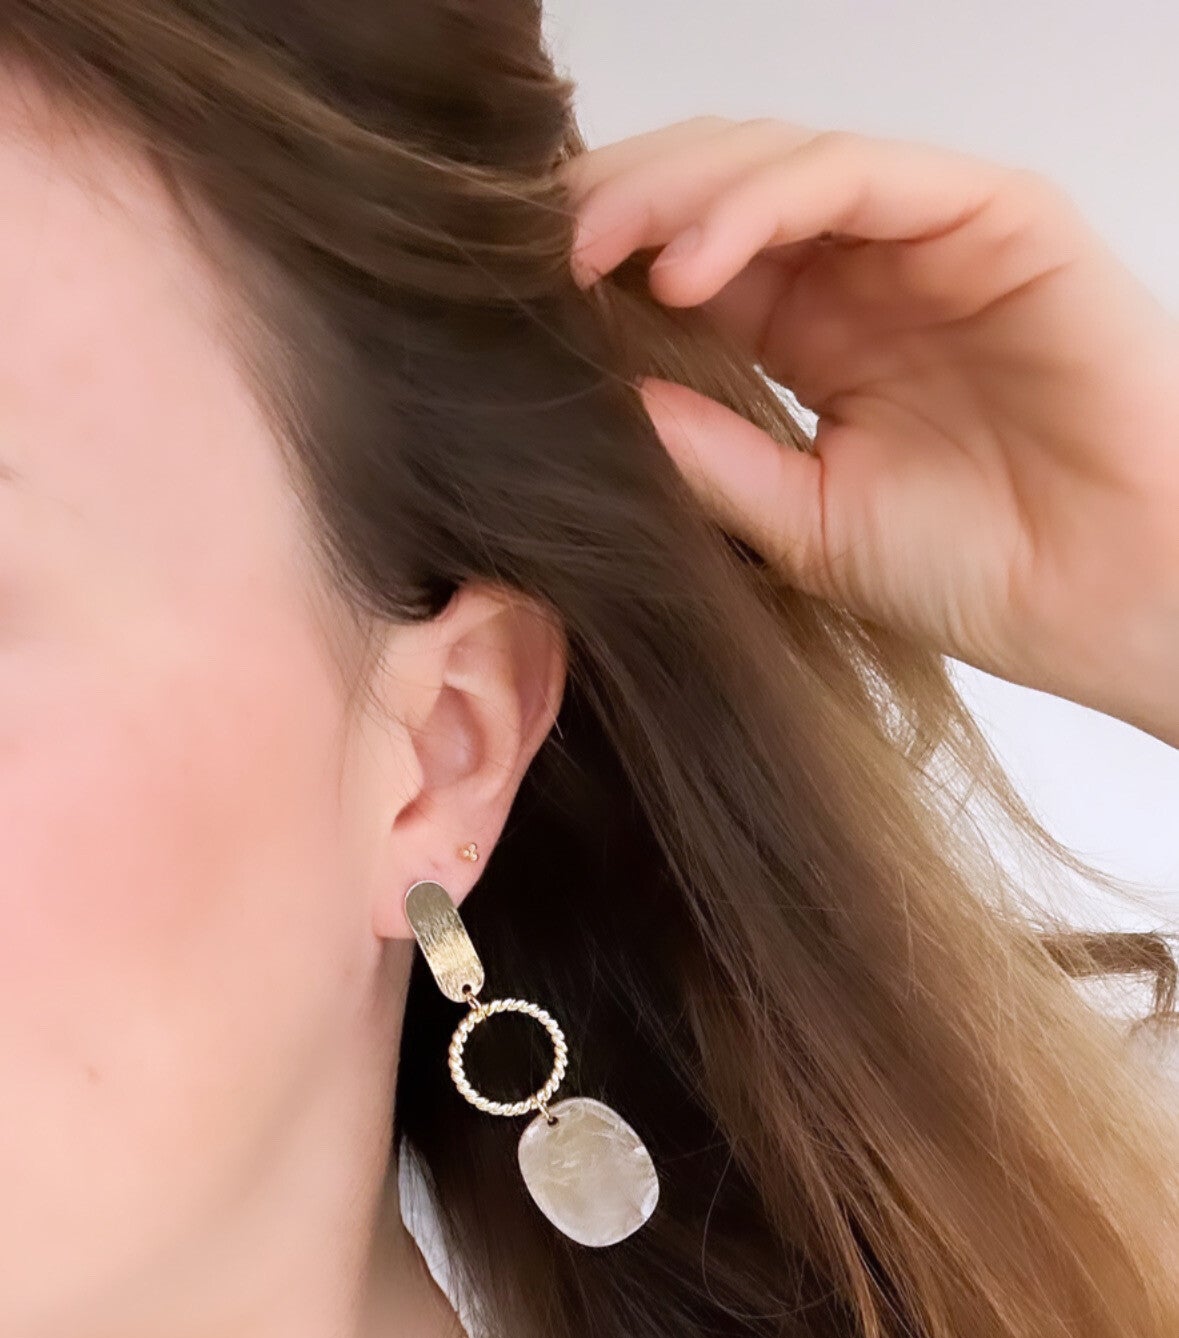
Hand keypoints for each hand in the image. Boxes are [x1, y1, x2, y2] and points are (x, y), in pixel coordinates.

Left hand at [565, 119, 1178, 744]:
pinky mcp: (992, 212)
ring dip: (667, 196)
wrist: (1109, 602)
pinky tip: (686, 265)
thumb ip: (708, 457)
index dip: (600, 268)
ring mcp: (926, 234)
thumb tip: (594, 403)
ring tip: (587, 254)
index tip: (509, 306)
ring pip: (772, 163)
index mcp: (815, 335)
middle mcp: (862, 270)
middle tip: (520, 256)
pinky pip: (858, 175)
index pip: (686, 263)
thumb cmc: (982, 573)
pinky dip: (761, 206)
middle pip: (713, 193)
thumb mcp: (804, 524)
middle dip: (612, 211)